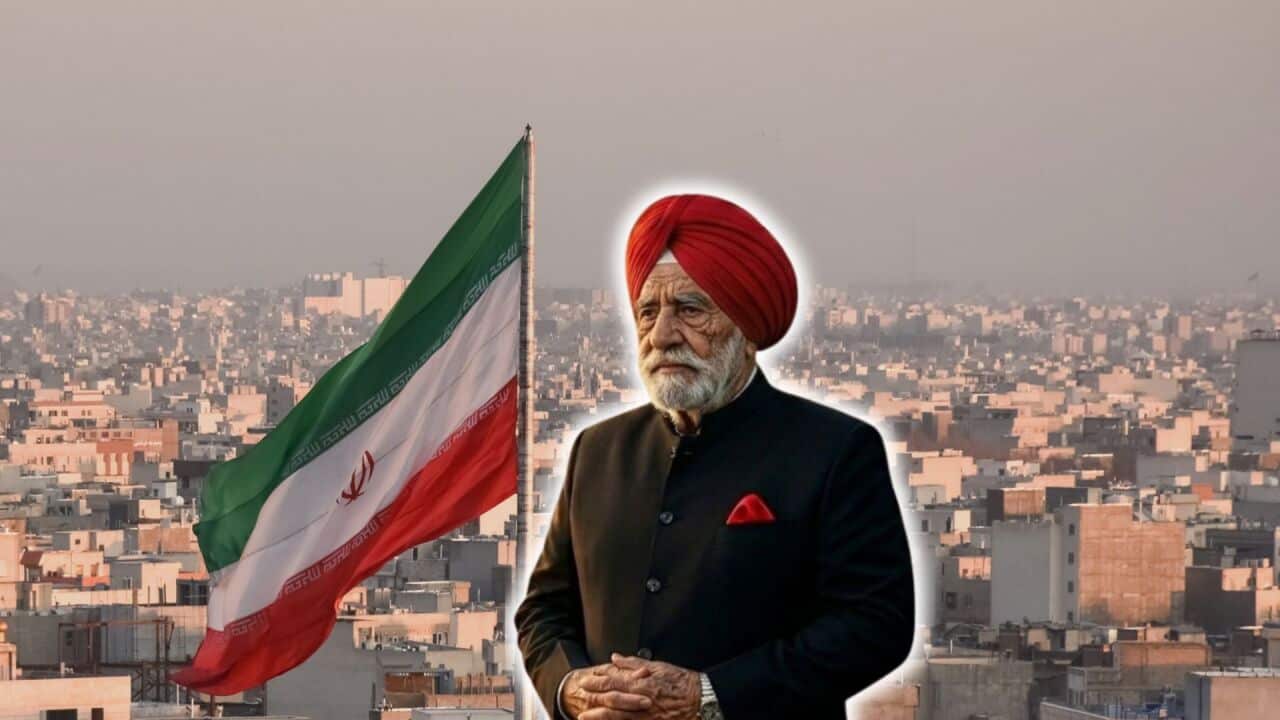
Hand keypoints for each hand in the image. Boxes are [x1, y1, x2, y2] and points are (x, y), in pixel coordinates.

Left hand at [577, 653, 700, 719]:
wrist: (700, 700)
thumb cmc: (681, 682)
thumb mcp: (658, 666)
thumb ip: (634, 663)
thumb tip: (616, 658)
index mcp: (643, 682)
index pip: (614, 681)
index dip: (597, 682)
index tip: (585, 680)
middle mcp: (642, 700)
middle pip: (612, 700)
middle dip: (594, 698)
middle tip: (579, 697)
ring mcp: (645, 715)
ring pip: (618, 717)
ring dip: (599, 716)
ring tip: (584, 716)